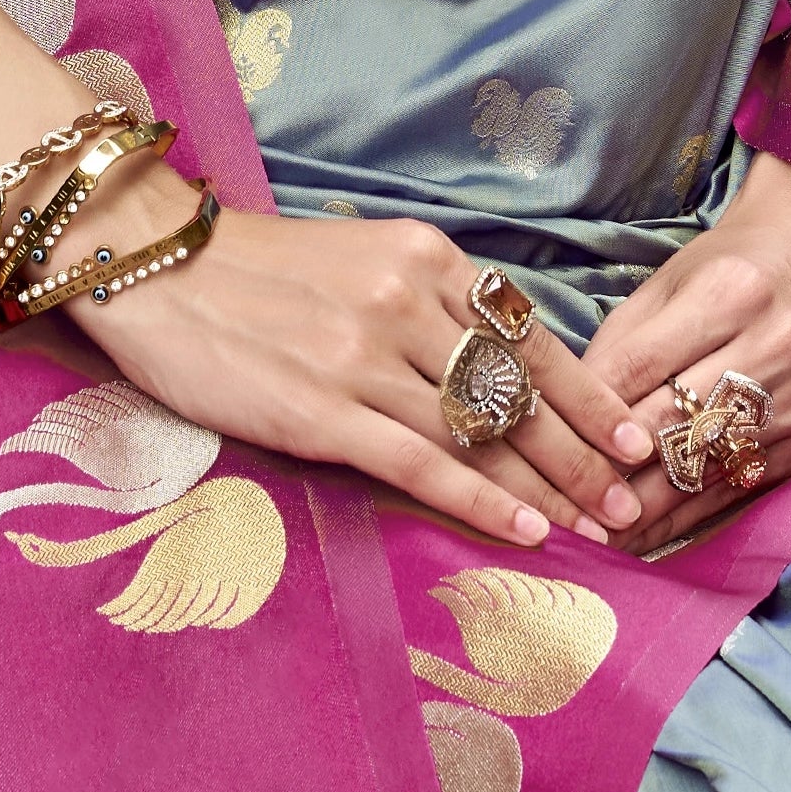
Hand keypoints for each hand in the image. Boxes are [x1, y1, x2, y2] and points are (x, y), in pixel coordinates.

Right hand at [65, 163, 654, 554]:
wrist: (157, 267)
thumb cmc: (259, 271)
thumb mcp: (359, 258)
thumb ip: (426, 301)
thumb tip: (494, 362)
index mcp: (422, 258)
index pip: (528, 333)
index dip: (588, 394)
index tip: (632, 437)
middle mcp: (405, 300)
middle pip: (516, 389)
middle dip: (582, 453)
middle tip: (633, 503)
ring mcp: (364, 357)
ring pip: (479, 433)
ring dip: (545, 489)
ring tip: (593, 532)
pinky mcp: (322, 410)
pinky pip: (420, 463)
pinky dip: (479, 501)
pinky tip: (521, 533)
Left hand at [578, 153, 790, 553]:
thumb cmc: (735, 265)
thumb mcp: (673, 279)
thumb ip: (623, 340)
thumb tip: (573, 408)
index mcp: (730, 293)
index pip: (642, 363)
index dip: (591, 411)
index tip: (547, 447)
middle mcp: (772, 347)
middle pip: (672, 424)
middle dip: (609, 469)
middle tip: (555, 505)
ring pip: (703, 469)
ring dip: (641, 511)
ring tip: (588, 539)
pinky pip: (734, 491)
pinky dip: (683, 518)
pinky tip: (642, 538)